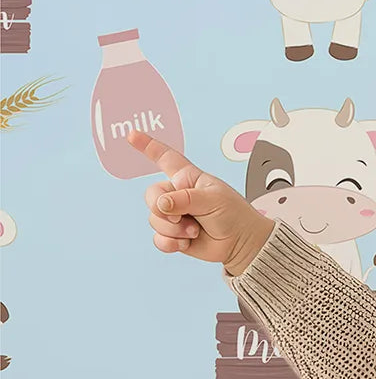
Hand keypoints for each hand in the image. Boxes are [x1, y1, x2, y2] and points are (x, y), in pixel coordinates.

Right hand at [127, 131, 273, 275]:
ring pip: (154, 219)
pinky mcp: (174, 235)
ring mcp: (174, 215)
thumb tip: (161, 204)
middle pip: (151, 195)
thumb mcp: (212, 199)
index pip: (165, 157)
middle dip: (163, 209)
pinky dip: (170, 243)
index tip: (131, 135)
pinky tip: (185, 242)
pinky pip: (158, 238)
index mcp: (187, 178)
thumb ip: (185, 199)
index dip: (147, 146)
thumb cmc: (234, 215)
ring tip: (195, 231)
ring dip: (174, 229)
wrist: (242, 243)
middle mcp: (177, 194)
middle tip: (183, 218)